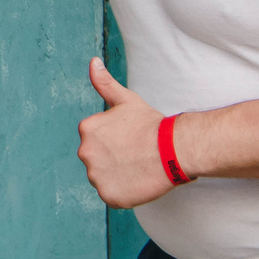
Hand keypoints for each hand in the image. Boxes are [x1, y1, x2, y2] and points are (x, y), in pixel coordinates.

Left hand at [77, 57, 170, 208]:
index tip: (130, 139)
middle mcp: (85, 152)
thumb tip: (92, 62)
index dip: (114, 140)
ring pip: (102, 177)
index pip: (95, 139)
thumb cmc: (151, 123)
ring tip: (137, 167)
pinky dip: (122, 191)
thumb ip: (104, 82)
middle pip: (96, 159)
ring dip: (116, 175)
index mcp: (86, 129)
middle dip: (113, 157)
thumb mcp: (125, 99)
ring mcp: (96, 176)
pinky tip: (136, 181)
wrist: (173, 149)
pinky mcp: (108, 196)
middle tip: (135, 153)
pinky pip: (111, 195)